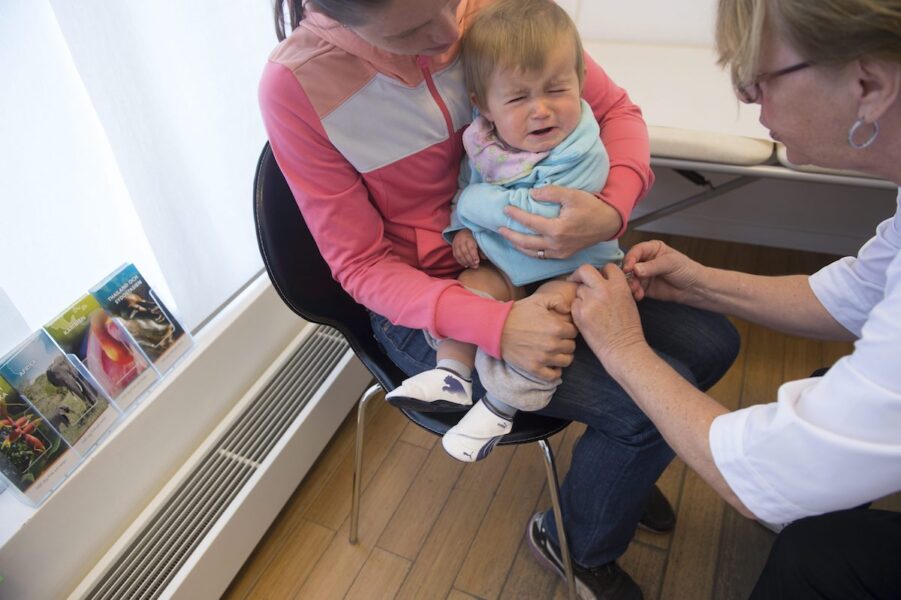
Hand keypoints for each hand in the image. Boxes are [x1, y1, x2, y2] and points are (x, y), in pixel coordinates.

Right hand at [452, 229, 480, 267]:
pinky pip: (456, 256)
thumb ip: (481, 249)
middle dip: (470, 261)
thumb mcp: (478, 240)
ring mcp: (456, 245)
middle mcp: (461, 241)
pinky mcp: (453, 248)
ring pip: (459, 255)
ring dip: (465, 262)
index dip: (474, 255)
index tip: (477, 262)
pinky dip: (460, 262)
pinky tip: (466, 265)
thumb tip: (484, 257)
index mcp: (468, 238)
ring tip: (471, 266)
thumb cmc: (473, 238)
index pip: (471, 248)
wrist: (462, 233)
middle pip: (465, 252)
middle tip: (476, 266)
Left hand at [498, 186, 621, 258]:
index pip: (529, 223)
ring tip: (508, 237)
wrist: (608, 224)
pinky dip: (530, 251)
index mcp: (557, 230)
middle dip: (510, 236)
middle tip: (499, 228)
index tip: (505, 209)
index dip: (515, 215)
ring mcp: (559, 253)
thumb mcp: (572, 195)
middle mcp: (556, 245)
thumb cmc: (591, 207)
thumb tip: (532, 194)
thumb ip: (551, 192)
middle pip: (525, 243)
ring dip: (518, 246)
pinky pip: (542, 256)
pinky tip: (524, 245)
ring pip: (532, 253)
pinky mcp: (563, 255)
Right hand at [500, 291, 577, 380]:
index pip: (574, 331)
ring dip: (563, 356)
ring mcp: (544, 358)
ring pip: (566, 361)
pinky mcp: (534, 368)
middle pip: (572, 346)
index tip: (561, 328)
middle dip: (566, 342)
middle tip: (557, 339)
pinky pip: (553, 376)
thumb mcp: (538, 299)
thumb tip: (568, 309)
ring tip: (555, 351)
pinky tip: (551, 365)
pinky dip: (555, 371)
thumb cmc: (517, 313)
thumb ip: (557, 300)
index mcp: (556, 327)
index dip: (568, 329)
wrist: (496, 327)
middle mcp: (553, 344)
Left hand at [569, 264, 646, 364]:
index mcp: (619, 286)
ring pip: (578, 289)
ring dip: (581, 295)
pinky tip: (586, 317)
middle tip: (578, 280)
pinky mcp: (579, 313)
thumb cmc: (628, 327)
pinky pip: (573, 304)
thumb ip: (616, 288)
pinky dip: (577, 308)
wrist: (622, 348)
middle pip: (585, 269)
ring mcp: (589, 301)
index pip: (607, 266)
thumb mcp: (629, 301)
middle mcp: (603, 290)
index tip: (600, 277)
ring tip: (590, 308)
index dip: (603, 272)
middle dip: (581, 274)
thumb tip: (603, 279)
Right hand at [621, 240, 704, 303]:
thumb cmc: (686, 270)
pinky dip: (635, 292)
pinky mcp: (644, 287)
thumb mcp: (670, 263)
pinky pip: (634, 289)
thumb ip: (653, 266)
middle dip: (628, 274)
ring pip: (630, 278)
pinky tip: (639, 295)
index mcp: (651, 249)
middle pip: (629, 265)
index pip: (636, 251)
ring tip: (637, 290)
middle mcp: (645, 261)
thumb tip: (635, 269)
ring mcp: (643, 274)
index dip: (630, 259)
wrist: (694, 288)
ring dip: (631, 285)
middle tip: (631, 281)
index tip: (628, 268)